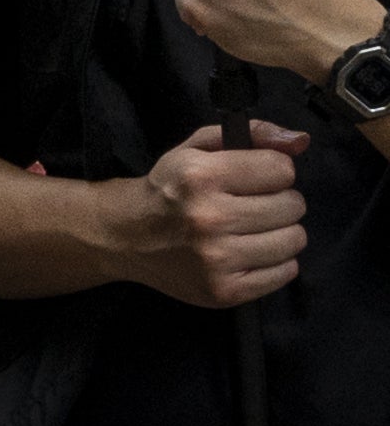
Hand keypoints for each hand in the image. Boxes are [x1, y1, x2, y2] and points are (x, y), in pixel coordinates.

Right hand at [129, 122, 313, 305]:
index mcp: (199, 177)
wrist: (123, 236)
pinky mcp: (223, 291)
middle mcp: (207, 218)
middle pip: (292, 206)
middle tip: (251, 206)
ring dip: (280, 232)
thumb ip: (252, 134)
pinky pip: (285, 272)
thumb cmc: (168, 188)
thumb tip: (301, 140)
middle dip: (278, 202)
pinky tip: (249, 253)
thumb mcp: (197, 149)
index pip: (282, 169)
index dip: (272, 171)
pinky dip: (275, 262)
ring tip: (252, 230)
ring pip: (294, 240)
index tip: (253, 179)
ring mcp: (216, 259)